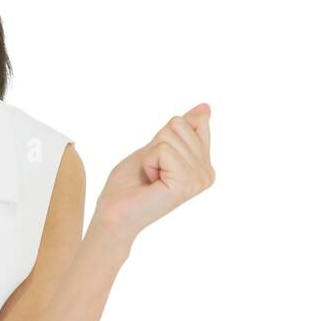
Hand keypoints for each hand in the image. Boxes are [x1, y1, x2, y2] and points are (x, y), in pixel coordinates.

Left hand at [92, 103, 214, 248]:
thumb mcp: (156, 148)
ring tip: (150, 178)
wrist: (113, 213)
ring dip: (150, 155)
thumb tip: (206, 107)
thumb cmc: (129, 185)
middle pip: (178, 125)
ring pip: (170, 135)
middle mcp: (207, 173)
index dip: (162, 137)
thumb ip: (182, 130)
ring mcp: (199, 179)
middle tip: (150, 171)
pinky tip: (150, 182)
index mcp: (204, 165)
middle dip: (155, 145)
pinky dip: (148, 161)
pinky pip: (163, 149)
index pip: (191, 122)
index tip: (157, 161)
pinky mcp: (185, 183)